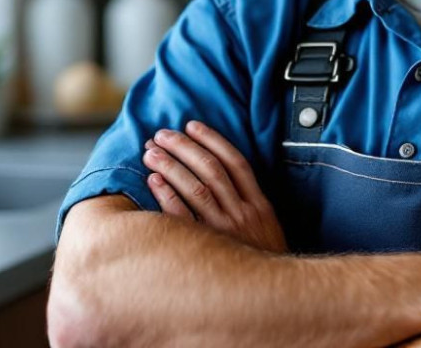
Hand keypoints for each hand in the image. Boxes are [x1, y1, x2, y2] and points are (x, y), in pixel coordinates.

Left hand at [142, 121, 288, 252]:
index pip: (235, 162)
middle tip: (162, 135)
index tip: (192, 125)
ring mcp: (224, 231)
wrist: (270, 296)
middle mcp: (242, 214)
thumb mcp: (267, 226)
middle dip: (184, 148)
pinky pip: (183, 218)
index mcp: (258, 205)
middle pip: (211, 169)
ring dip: (171, 166)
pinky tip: (152, 182)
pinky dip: (167, 197)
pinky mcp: (206, 248)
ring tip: (151, 152)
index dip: (212, 140)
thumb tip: (224, 173)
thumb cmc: (263, 258)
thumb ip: (249, 200)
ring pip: (195, 188)